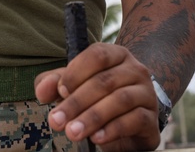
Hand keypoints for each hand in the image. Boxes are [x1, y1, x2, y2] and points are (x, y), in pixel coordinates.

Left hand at [34, 43, 161, 151]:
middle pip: (105, 81)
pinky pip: (135, 120)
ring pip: (120, 100)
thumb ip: (54, 83)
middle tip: (56, 121)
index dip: (76, 72)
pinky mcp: (152, 119)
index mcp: (116, 55)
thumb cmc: (97, 97)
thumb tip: (42, 91)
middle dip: (77, 102)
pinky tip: (97, 138)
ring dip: (92, 117)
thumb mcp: (74, 86)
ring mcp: (147, 93)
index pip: (98, 55)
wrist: (132, 120)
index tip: (59, 91)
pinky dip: (113, 129)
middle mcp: (135, 70)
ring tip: (72, 132)